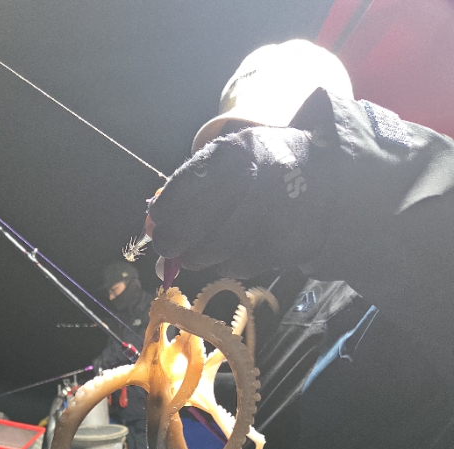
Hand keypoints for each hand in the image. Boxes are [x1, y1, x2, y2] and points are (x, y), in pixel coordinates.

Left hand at [148, 127, 316, 272]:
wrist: (328, 176)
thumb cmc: (263, 170)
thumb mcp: (231, 162)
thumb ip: (191, 188)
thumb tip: (151, 226)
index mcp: (236, 151)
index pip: (186, 184)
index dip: (166, 210)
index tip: (158, 223)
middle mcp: (257, 178)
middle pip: (197, 223)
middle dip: (174, 242)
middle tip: (169, 251)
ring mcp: (275, 213)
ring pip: (217, 250)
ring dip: (199, 258)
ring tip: (197, 254)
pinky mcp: (288, 242)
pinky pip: (242, 265)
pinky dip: (228, 265)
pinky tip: (230, 255)